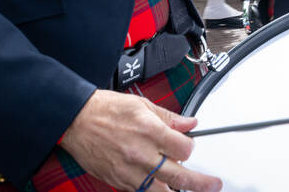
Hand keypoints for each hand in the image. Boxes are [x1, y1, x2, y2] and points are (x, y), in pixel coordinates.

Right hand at [59, 91, 220, 191]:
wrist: (75, 120)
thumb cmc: (104, 109)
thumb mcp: (141, 104)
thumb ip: (169, 117)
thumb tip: (189, 123)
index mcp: (150, 131)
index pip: (185, 149)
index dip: (191, 147)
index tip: (189, 145)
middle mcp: (142, 154)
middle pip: (179, 176)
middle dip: (200, 182)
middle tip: (213, 185)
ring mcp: (130, 171)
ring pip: (161, 191)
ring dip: (177, 191)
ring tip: (191, 190)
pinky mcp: (119, 181)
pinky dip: (153, 190)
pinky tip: (162, 187)